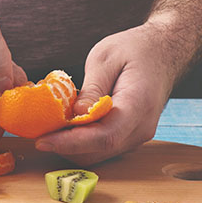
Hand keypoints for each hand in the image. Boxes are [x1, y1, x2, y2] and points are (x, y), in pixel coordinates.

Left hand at [34, 23, 181, 164]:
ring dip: (72, 146)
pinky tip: (66, 127)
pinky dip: (82, 142)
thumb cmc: (135, 48)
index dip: (71, 142)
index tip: (43, 140)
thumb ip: (92, 88)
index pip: (104, 136)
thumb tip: (74, 115)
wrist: (164, 51)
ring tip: (48, 128)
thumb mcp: (106, 57)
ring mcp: (138, 135)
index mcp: (138, 105)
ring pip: (100, 154)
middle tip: (37, 133)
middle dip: (65, 147)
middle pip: (99, 151)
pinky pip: (103, 147)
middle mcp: (141, 128)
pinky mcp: (130, 136)